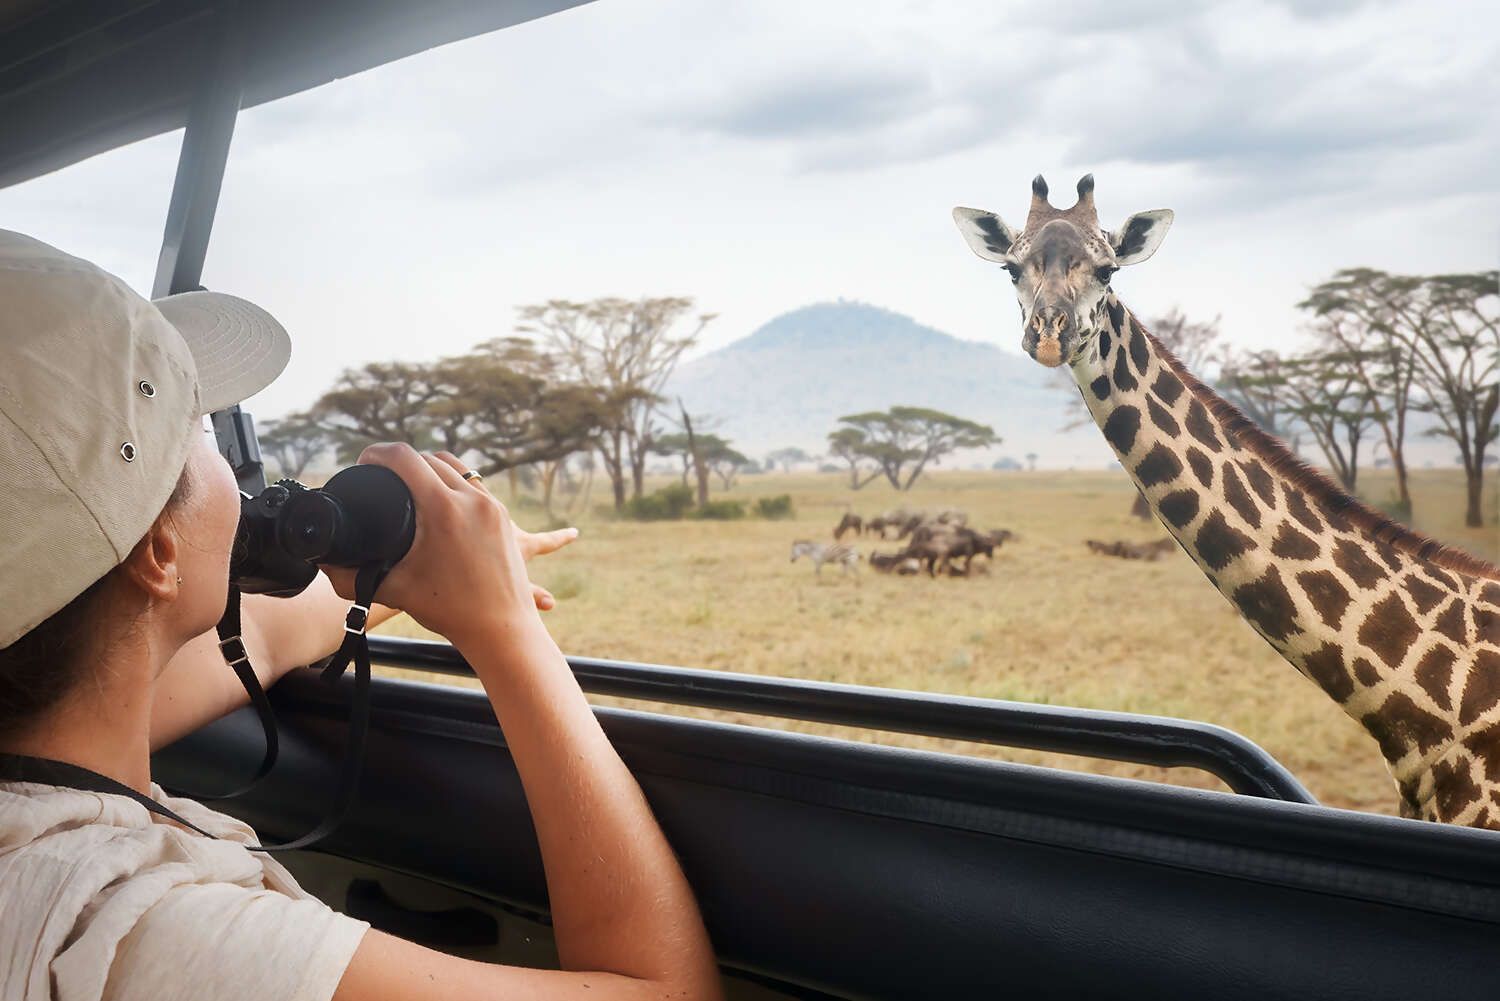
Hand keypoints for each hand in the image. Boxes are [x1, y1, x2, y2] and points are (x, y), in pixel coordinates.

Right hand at [317, 445, 577, 648]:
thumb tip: (322, 565)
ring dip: (430, 467)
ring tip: (408, 480)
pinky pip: (475, 485)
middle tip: (381, 475)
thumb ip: (351, 578)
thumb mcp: (395, 590)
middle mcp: (471, 499)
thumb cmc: (450, 611)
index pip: (404, 458)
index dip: (377, 453)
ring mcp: (492, 506)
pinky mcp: (503, 517)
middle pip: (429, 458)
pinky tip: (440, 495)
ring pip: (456, 467)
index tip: (364, 461)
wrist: (502, 628)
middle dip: (402, 461)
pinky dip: (454, 483)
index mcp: (443, 509)